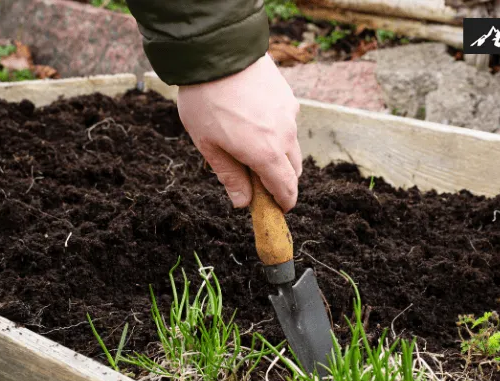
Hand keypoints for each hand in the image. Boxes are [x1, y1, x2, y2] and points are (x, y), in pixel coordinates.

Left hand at [177, 54, 301, 211]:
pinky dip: (278, 132)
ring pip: (292, 146)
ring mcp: (290, 115)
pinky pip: (288, 124)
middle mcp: (285, 137)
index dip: (284, 203)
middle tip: (259, 181)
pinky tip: (254, 120)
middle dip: (281, 181)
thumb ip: (230, 176)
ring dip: (279, 155)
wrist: (217, 52)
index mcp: (265, 154)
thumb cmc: (205, 100)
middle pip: (294, 170)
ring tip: (250, 145)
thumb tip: (243, 203)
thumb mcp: (208, 144)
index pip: (286, 189)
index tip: (278, 209)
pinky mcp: (288, 97)